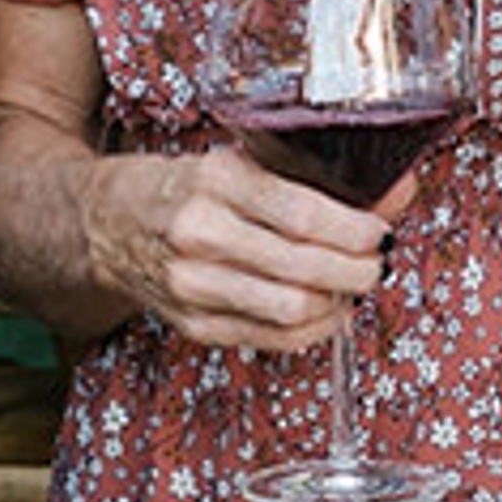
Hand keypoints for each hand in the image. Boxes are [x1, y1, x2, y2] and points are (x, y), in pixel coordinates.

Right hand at [90, 140, 408, 351]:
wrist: (103, 223)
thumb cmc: (181, 187)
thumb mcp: (237, 162)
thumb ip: (312, 176)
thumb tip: (398, 187)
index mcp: (214, 182)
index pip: (302, 215)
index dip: (355, 229)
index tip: (379, 230)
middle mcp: (199, 235)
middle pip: (304, 267)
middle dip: (357, 270)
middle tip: (375, 261)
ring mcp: (193, 286)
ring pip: (293, 310)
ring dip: (339, 302)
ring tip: (351, 283)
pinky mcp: (194, 325)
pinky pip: (272, 339)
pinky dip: (314, 329)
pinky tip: (327, 308)